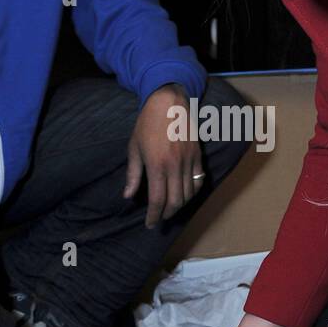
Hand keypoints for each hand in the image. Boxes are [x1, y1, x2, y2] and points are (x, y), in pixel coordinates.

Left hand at [124, 83, 204, 228]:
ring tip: (170, 208)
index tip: (150, 224)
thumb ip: (133, 175)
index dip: (154, 216)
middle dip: (167, 214)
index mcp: (156, 165)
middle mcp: (175, 166)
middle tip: (159, 219)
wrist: (169, 102)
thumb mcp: (134, 148)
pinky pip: (199, 181)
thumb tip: (128, 196)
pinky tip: (185, 195)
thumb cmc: (147, 124)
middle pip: (175, 201)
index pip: (158, 200)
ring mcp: (189, 161)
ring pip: (189, 194)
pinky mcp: (198, 156)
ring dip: (179, 205)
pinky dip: (193, 193)